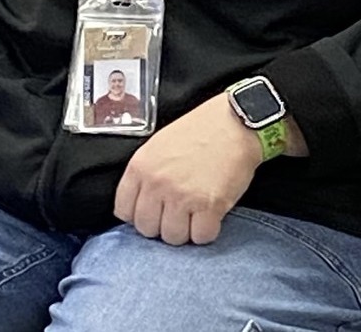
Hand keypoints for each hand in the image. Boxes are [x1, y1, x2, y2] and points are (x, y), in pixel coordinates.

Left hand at [113, 94, 262, 246]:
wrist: (236, 121)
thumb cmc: (201, 129)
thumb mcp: (160, 144)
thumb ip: (147, 174)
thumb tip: (142, 204)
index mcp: (141, 166)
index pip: (124, 211)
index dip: (140, 213)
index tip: (154, 210)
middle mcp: (157, 183)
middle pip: (147, 229)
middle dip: (163, 223)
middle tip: (179, 210)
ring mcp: (182, 196)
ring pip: (173, 237)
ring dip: (186, 229)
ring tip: (196, 211)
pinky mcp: (209, 206)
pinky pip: (201, 237)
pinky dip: (208, 230)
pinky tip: (212, 213)